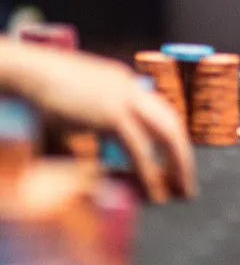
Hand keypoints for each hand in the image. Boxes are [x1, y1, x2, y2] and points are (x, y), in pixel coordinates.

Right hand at [0, 41, 195, 201]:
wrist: (26, 72)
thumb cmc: (39, 93)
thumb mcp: (73, 111)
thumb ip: (89, 133)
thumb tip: (94, 166)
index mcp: (124, 83)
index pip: (158, 112)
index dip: (169, 139)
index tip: (175, 161)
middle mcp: (131, 88)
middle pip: (171, 122)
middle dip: (183, 155)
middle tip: (188, 184)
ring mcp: (124, 98)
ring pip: (166, 134)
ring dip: (177, 164)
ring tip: (181, 190)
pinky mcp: (112, 114)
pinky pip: (139, 148)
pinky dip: (150, 172)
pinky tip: (155, 192)